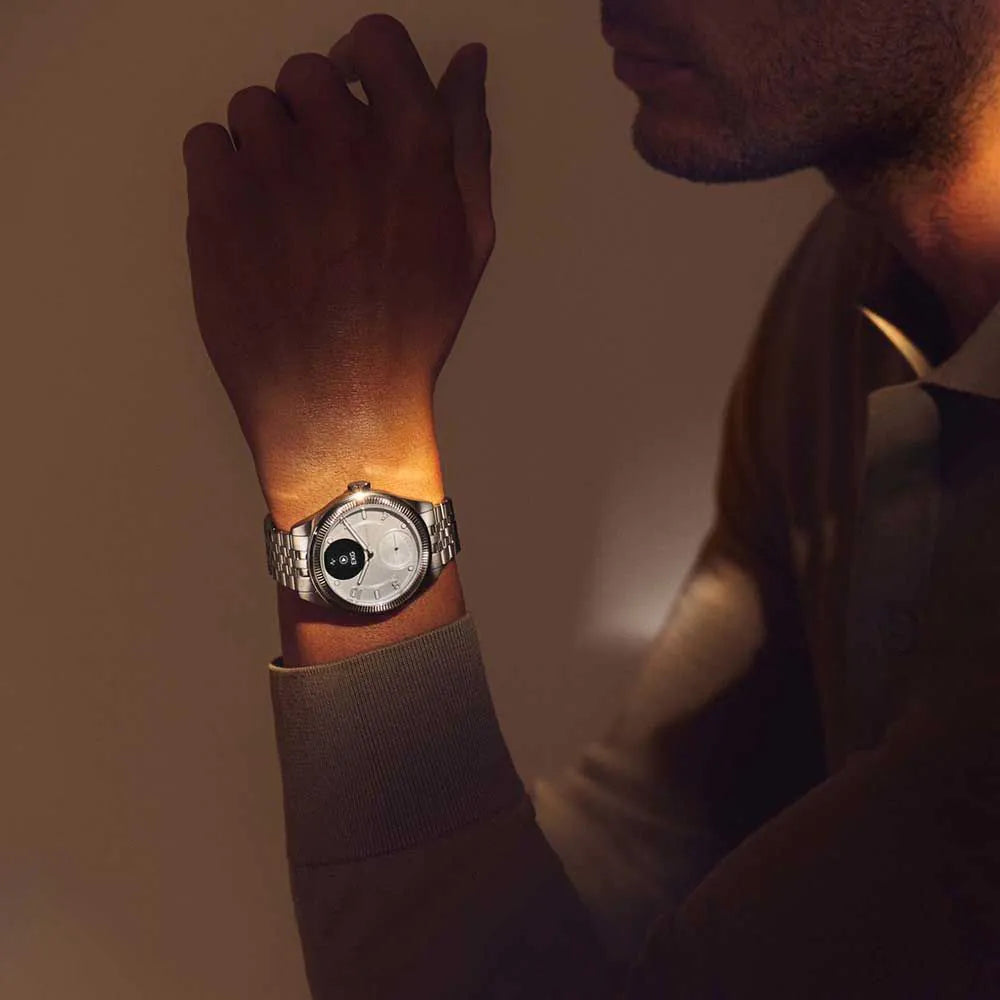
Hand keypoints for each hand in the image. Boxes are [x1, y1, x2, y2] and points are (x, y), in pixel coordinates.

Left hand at [181, 14, 494, 508]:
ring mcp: (272, 167)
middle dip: (314, 115)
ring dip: (268, 145)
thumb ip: (467, 136)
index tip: (356, 93)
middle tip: (323, 179)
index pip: (375, 38)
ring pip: (253, 107)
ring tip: (288, 213)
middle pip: (307, 71)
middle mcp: (339, 139)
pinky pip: (207, 142)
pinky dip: (224, 171)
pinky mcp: (216, 200)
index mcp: (412, 143)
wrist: (340, 403)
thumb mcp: (468, 236)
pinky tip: (252, 223)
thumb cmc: (410, 328)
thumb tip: (467, 62)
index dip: (363, 61)